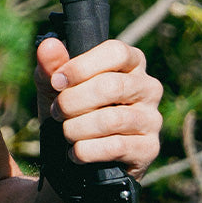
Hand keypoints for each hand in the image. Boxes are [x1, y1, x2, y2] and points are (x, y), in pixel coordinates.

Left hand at [34, 36, 162, 180]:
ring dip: (78, 127)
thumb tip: (49, 45)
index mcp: (131, 61)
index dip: (82, 66)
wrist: (81, 157)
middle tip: (57, 111)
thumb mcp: (55, 84)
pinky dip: (87, 150)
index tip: (57, 81)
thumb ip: (52, 64)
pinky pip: (117, 147)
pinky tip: (75, 152)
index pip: (116, 52)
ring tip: (66, 131)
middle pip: (111, 86)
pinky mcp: (150, 148)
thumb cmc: (71, 107)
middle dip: (73, 100)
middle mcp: (148, 87)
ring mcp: (152, 118)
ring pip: (112, 119)